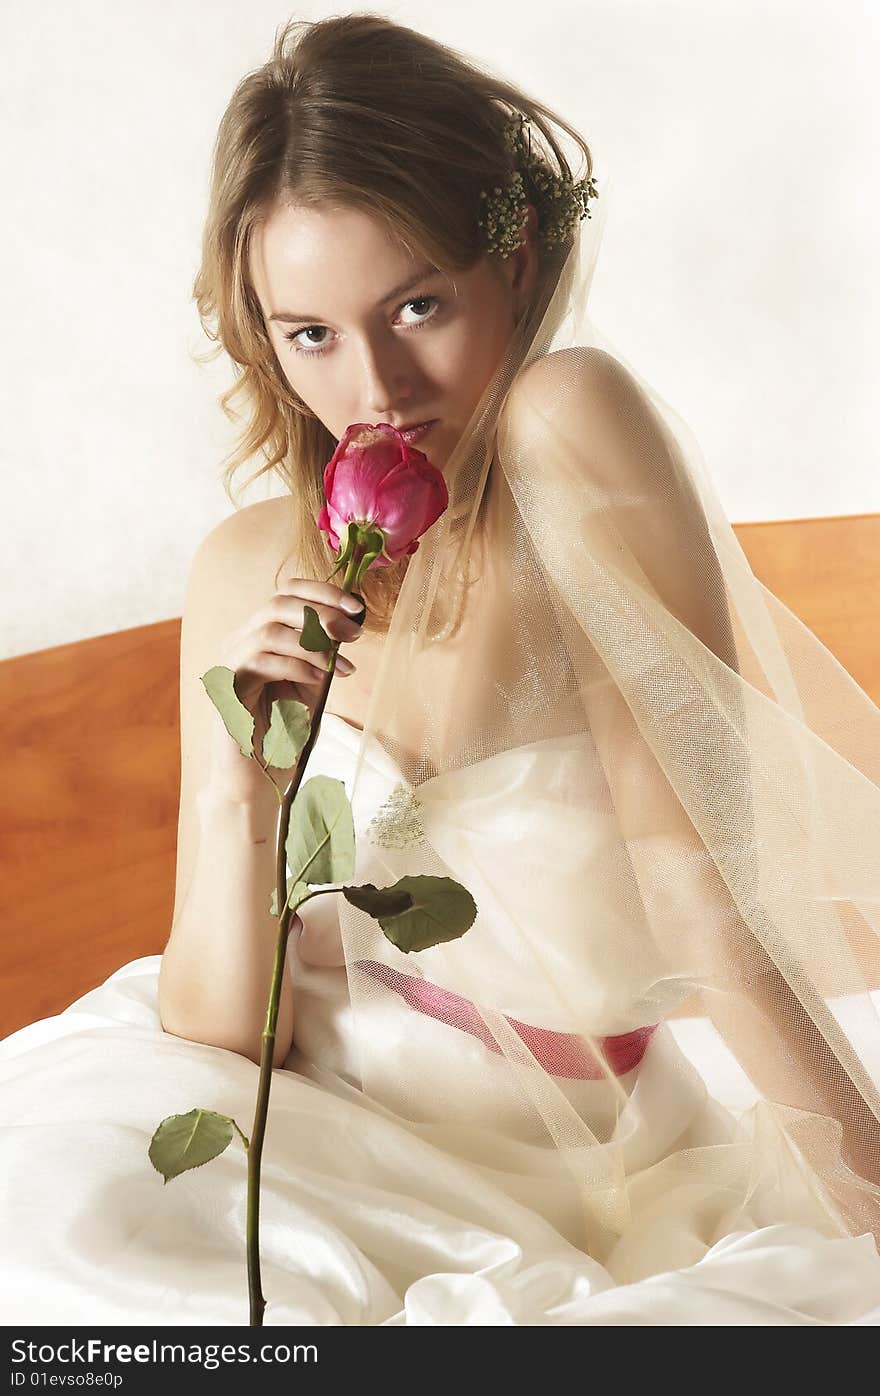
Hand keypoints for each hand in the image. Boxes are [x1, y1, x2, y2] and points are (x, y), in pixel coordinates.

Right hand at [209, 575, 364, 798]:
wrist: (259, 777)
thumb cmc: (286, 733)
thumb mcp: (314, 684)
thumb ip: (325, 654)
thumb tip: (351, 625)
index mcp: (259, 635)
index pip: (286, 593)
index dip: (322, 592)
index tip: (357, 608)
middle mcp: (239, 643)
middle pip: (277, 604)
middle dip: (323, 614)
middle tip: (353, 635)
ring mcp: (228, 665)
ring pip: (269, 631)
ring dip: (312, 643)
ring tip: (339, 665)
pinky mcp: (226, 690)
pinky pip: (261, 663)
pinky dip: (297, 666)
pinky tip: (320, 679)